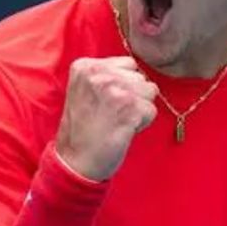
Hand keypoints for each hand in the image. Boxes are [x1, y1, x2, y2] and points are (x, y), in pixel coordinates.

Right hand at [55, 56, 157, 180]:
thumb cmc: (83, 128)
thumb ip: (107, 75)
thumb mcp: (85, 90)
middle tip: (112, 114)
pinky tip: (123, 130)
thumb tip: (137, 73)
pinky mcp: (130, 107)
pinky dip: (142, 123)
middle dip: (133, 96)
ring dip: (139, 109)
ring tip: (118, 121)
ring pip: (149, 91)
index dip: (123, 85)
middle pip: (140, 77)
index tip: (105, 102)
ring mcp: (115, 89)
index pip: (127, 64)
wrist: (75, 161)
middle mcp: (99, 73)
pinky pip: (151, 110)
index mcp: (85, 66)